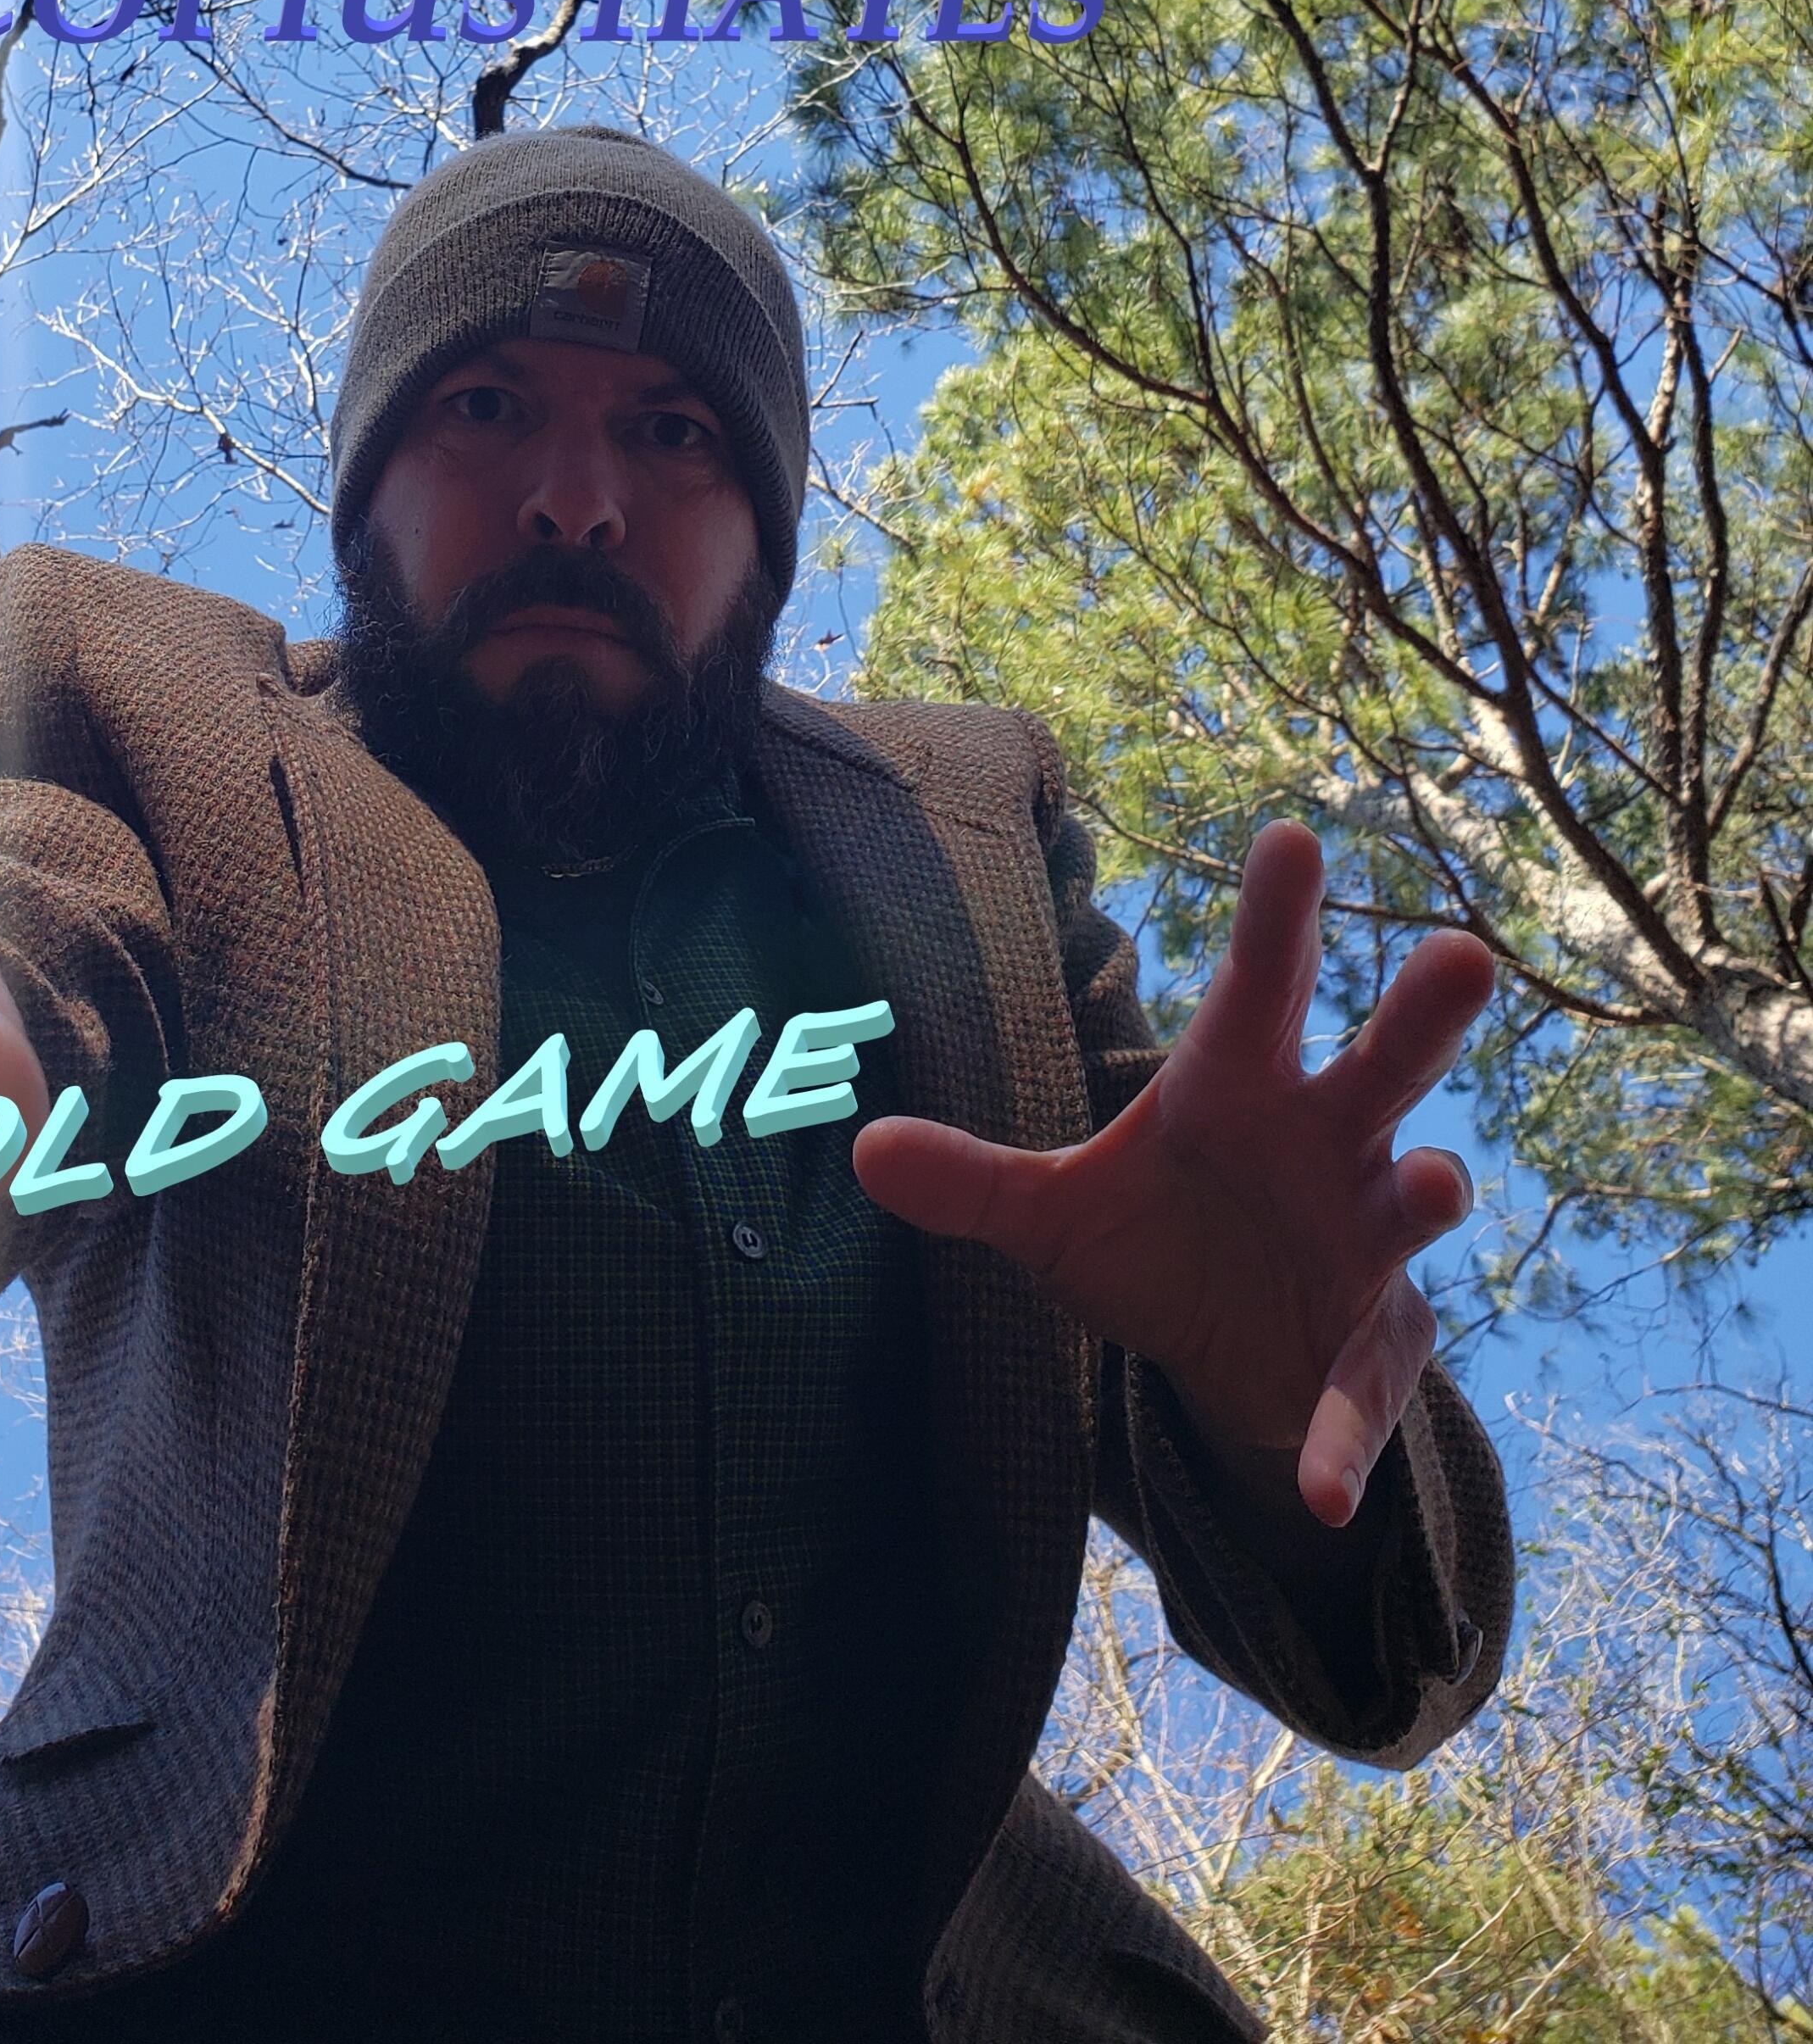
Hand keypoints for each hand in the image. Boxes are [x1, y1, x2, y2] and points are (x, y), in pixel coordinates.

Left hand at [852, 820, 1493, 1526]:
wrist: (1218, 1357)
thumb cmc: (1149, 1239)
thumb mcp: (1049, 1214)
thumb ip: (970, 1179)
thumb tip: (861, 1150)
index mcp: (1236, 1092)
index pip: (1256, 993)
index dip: (1275, 920)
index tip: (1292, 837)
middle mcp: (1321, 1147)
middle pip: (1379, 1067)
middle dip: (1417, 1016)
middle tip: (1460, 951)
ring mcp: (1364, 1244)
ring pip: (1414, 1200)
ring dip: (1425, 1191)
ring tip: (1434, 1182)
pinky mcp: (1371, 1349)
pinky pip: (1364, 1387)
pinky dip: (1341, 1432)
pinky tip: (1319, 1484)